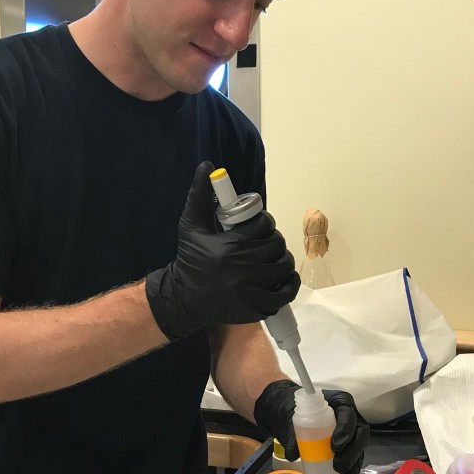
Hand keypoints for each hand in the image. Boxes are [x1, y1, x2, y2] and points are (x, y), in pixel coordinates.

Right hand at [146, 161, 299, 339]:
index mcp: (229, 246)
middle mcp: (243, 269)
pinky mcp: (258, 307)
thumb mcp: (191, 226)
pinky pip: (287, 292)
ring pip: (284, 265)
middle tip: (263, 241)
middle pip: (276, 244)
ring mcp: (252, 291)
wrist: (184, 299)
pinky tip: (281, 276)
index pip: (262, 224)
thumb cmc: (191, 260)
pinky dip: (289, 282)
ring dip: (281, 259)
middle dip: (272, 239)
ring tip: (270, 257)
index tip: (257, 224)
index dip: (263, 221)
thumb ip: (200, 196)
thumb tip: (207, 166)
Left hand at [254, 380, 368, 473]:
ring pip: (360, 449)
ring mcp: (352, 433)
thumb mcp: (294, 415)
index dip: (345, 430)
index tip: (335, 446)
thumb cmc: (300, 410)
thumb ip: (292, 432)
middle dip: (352, 452)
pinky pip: (354, 459)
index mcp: (339, 403)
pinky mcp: (349, 447)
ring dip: (353, 466)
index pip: (348, 413)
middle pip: (360, 434)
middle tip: (338, 466)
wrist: (297, 415)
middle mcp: (351, 417)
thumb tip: (292, 454)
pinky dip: (349, 471)